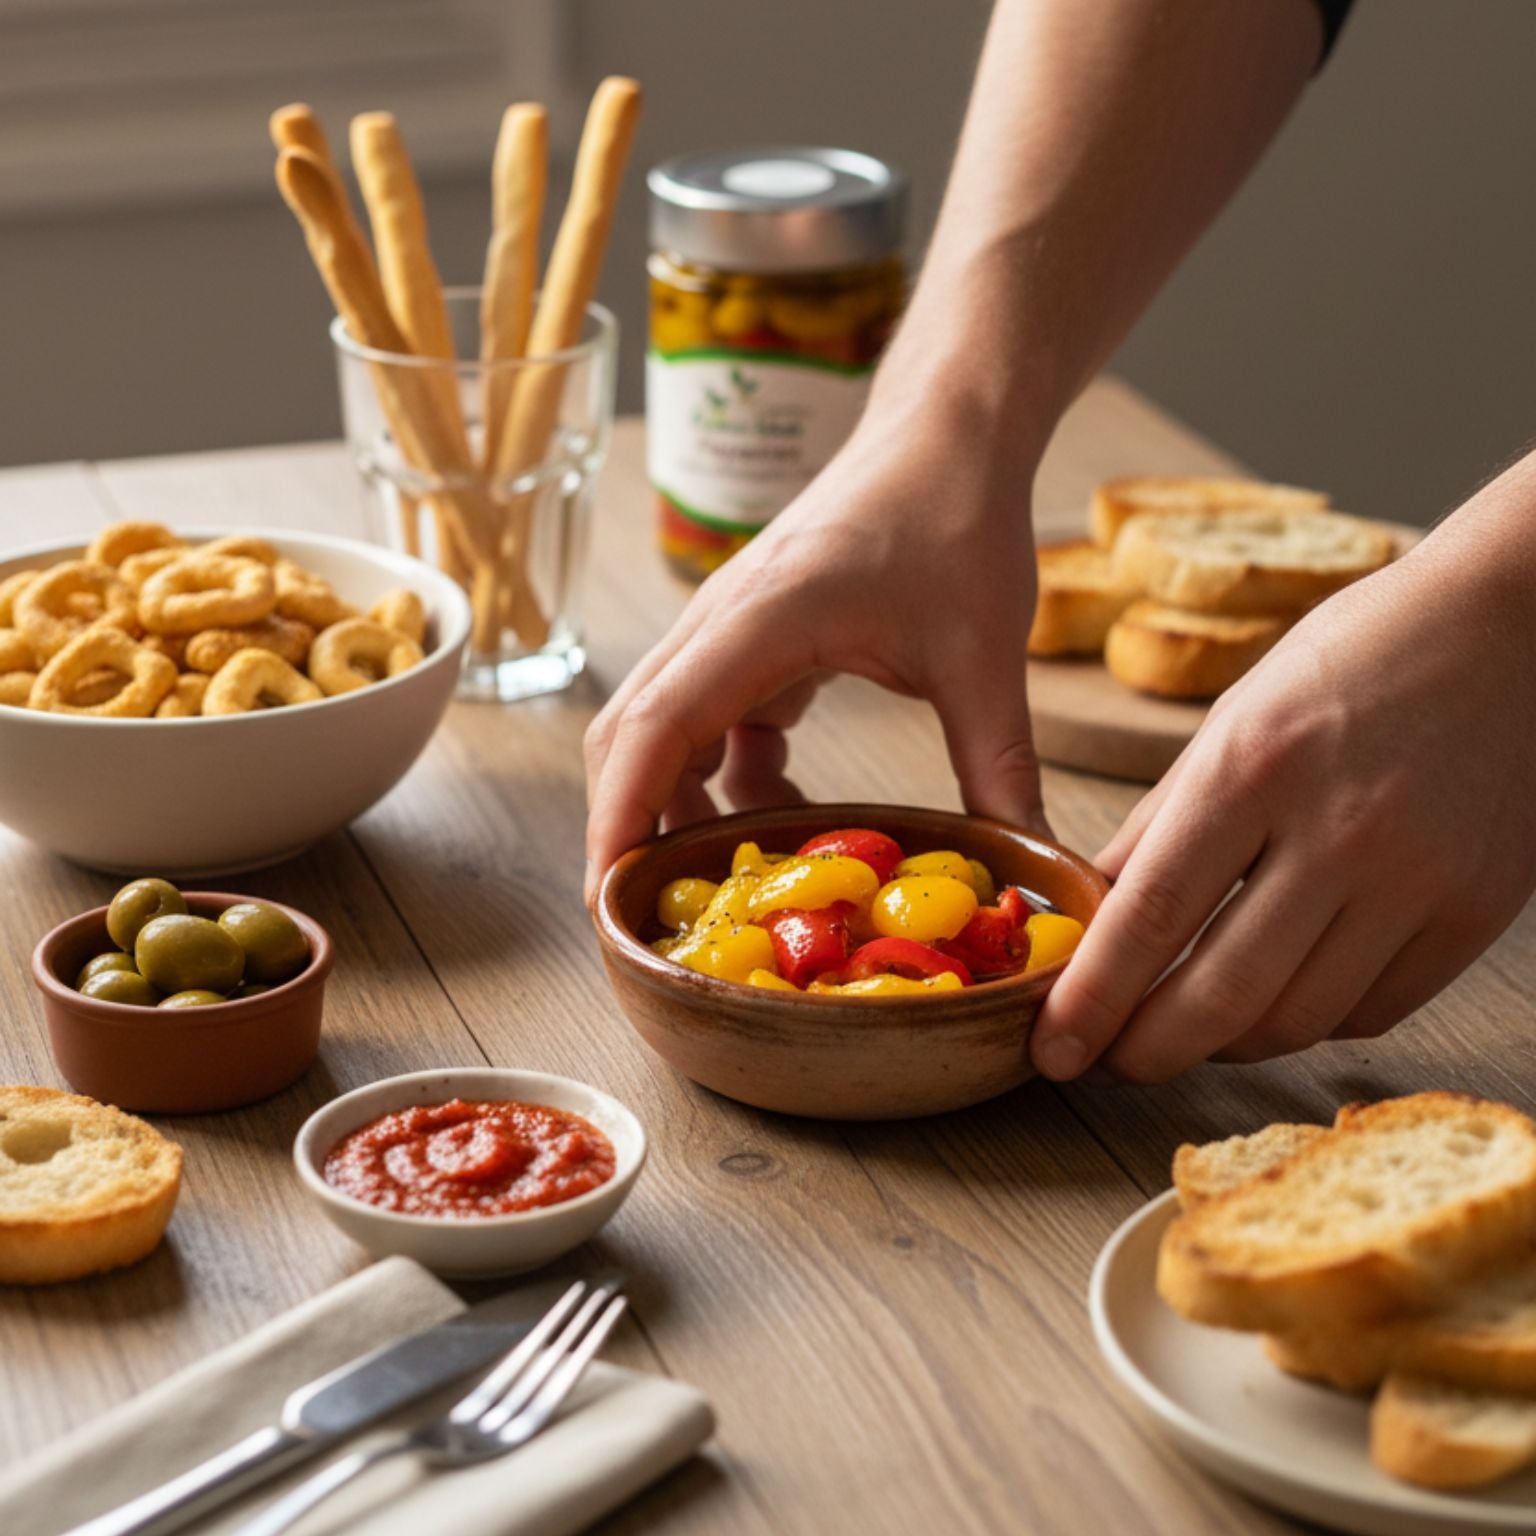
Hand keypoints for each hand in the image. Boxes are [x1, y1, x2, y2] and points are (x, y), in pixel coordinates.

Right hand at [584, 397, 1048, 899]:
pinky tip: (788, 813)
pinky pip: (710, 723)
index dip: (620, 818)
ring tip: (738, 881)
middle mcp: (720, 625)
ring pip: (664, 732)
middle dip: (630, 828)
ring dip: (683, 807)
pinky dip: (728, 780)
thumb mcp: (984, 657)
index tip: (609, 898)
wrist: (945, 435)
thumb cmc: (956, 519)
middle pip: (631, 737)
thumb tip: (1034, 867)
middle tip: (657, 919)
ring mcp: (729, 631)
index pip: (654, 729)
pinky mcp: (752, 639)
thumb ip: (1002, 768)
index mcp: (758, 622)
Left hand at [1031, 530, 1535, 1082]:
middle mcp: (1339, 830)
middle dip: (1146, 1050)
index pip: (1152, 914)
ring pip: (1297, 1020)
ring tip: (1182, 1028)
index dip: (1092, 998)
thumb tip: (1092, 914)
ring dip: (1222, 1044)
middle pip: (1223, 994)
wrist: (1508, 626)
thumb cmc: (1351, 658)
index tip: (1052, 1048)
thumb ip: (1159, 824)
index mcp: (1254, 765)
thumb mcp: (1231, 716)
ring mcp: (1417, 878)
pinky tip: (1273, 999)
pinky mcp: (1475, 911)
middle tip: (1106, 1061)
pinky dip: (1306, 1021)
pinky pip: (1371, 1010)